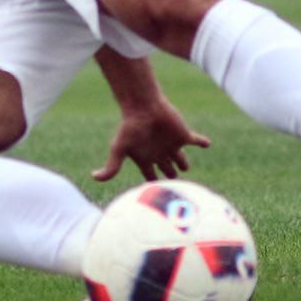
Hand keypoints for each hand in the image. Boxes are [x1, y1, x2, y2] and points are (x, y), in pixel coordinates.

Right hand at [93, 101, 210, 182]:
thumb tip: (94, 178)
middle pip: (166, 169)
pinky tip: (207, 144)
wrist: (144, 106)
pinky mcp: (183, 134)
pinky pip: (195, 140)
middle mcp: (159, 152)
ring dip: (183, 162)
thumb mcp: (119, 148)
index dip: (153, 184)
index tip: (156, 194)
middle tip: (175, 186)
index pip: (151, 176)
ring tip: (185, 167)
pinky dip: (201, 142)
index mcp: (146, 158)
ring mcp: (172, 143)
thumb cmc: (130, 127)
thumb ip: (111, 166)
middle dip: (170, 176)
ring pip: (179, 157)